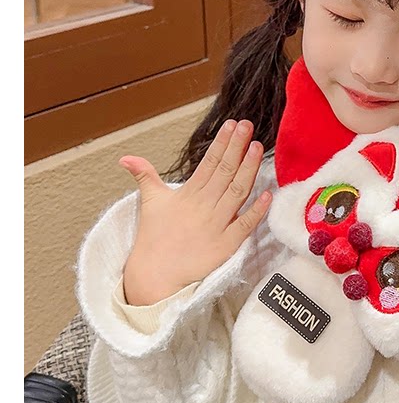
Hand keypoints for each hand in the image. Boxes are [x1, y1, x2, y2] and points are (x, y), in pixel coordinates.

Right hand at [119, 119, 272, 305]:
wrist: (153, 278)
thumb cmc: (154, 238)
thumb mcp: (150, 202)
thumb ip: (145, 175)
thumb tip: (126, 157)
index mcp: (188, 194)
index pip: (209, 163)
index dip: (222, 143)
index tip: (233, 125)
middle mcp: (203, 207)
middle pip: (225, 172)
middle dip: (238, 147)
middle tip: (248, 126)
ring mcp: (216, 226)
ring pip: (237, 192)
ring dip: (249, 169)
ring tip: (258, 147)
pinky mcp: (225, 246)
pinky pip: (244, 226)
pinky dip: (256, 211)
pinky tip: (268, 193)